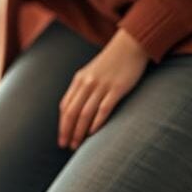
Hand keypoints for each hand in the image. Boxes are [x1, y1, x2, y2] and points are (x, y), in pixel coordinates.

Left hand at [58, 28, 147, 149]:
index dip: (62, 125)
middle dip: (68, 131)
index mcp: (79, 80)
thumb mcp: (91, 73)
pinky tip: (93, 133)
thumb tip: (74, 110)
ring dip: (80, 131)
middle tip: (67, 146)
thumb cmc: (111, 63)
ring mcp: (102, 86)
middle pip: (72, 112)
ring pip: (85, 113)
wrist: (130, 45)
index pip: (65, 107)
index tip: (61, 139)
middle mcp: (87, 83)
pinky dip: (96, 122)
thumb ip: (83, 89)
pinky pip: (103, 109)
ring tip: (78, 145)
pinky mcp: (117, 88)